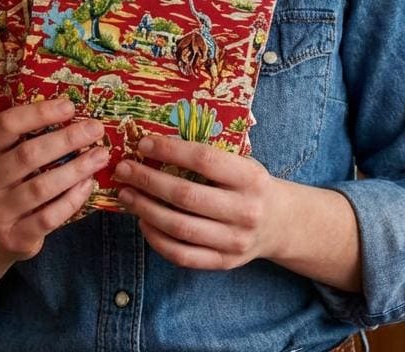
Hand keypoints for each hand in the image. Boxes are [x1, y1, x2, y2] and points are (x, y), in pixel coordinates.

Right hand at [0, 99, 107, 263]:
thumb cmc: (1, 183)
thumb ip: (20, 136)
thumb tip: (68, 110)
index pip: (5, 125)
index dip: (39, 113)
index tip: (69, 107)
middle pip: (27, 155)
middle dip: (66, 139)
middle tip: (95, 129)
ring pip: (41, 187)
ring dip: (76, 169)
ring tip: (100, 155)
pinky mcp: (14, 239)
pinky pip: (49, 217)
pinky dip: (72, 199)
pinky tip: (87, 184)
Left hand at [111, 134, 280, 269]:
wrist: (279, 223)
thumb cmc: (250, 184)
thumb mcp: (242, 161)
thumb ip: (210, 153)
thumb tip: (157, 141)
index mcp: (250, 177)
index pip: (204, 160)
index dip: (170, 150)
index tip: (143, 143)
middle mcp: (245, 211)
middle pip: (186, 196)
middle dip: (148, 181)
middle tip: (124, 169)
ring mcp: (234, 241)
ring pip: (179, 228)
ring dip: (146, 209)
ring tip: (126, 194)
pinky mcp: (223, 262)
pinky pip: (182, 255)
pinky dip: (156, 239)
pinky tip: (143, 221)